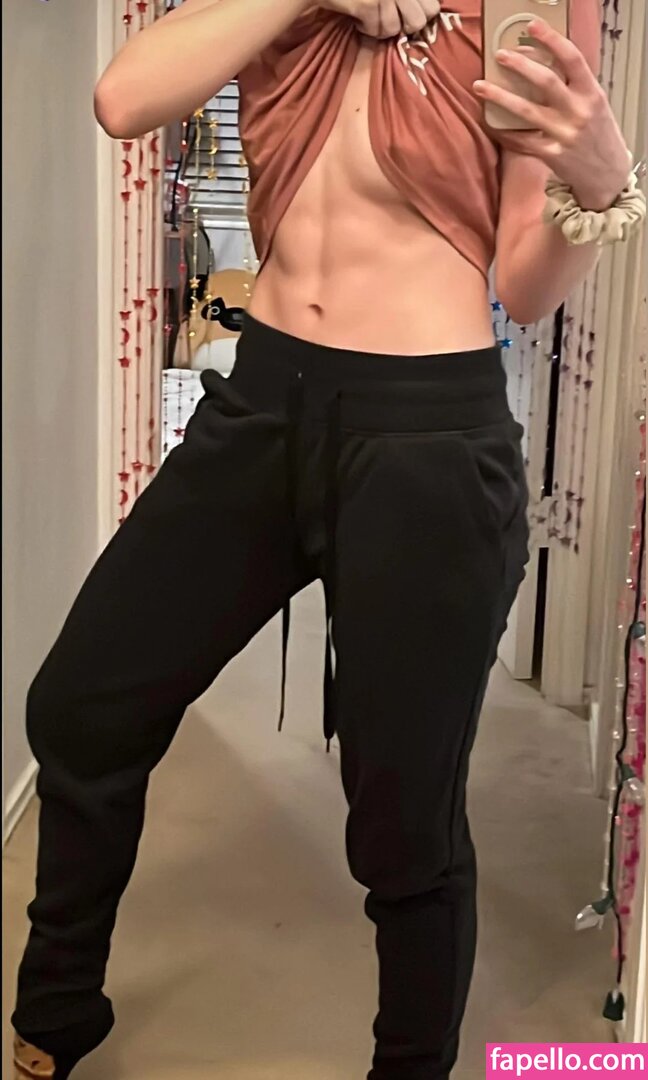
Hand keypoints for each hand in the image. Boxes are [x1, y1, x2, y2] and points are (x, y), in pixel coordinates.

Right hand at [321, 0, 439, 39]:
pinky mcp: (368, 4)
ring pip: (395, 29)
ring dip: (381, 29)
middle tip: (389, 20)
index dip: (422, 16)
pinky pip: (376, 31)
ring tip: (370, 19)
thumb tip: (428, 14)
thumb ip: (404, 0)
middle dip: (404, 26)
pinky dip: (365, 30)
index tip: (406, 15)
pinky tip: (357, 19)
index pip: (432, 7)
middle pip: (419, 21)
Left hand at [473, 18, 629, 210]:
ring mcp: (564, 134)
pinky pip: (521, 141)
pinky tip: (490, 123)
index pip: (572, 58)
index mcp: (591, 92)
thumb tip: (539, 64)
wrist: (608, 174)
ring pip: (527, 111)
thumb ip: (574, 85)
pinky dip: (504, 132)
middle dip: (520, 65)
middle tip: (499, 55)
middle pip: (546, 81)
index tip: (532, 26)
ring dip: (500, 97)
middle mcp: (578, 111)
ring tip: (480, 86)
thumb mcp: (594, 103)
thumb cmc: (598, 133)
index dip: (551, 40)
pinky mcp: (552, 155)